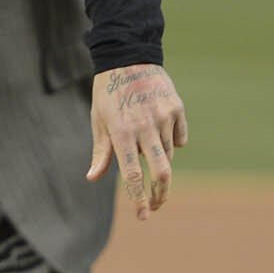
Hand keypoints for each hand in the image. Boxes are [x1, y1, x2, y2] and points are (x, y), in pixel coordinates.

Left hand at [88, 64, 187, 220]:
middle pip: (162, 173)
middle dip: (160, 195)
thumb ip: (101, 152)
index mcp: (121, 132)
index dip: (138, 198)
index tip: (143, 215)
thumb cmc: (108, 92)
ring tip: (146, 143)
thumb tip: (92, 178)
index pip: (132, 175)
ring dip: (160, 160)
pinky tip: (159, 126)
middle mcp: (144, 127)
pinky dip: (172, 141)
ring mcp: (163, 117)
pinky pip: (180, 138)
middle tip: (155, 205)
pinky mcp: (177, 109)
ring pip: (169, 155)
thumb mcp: (98, 120)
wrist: (128, 56)